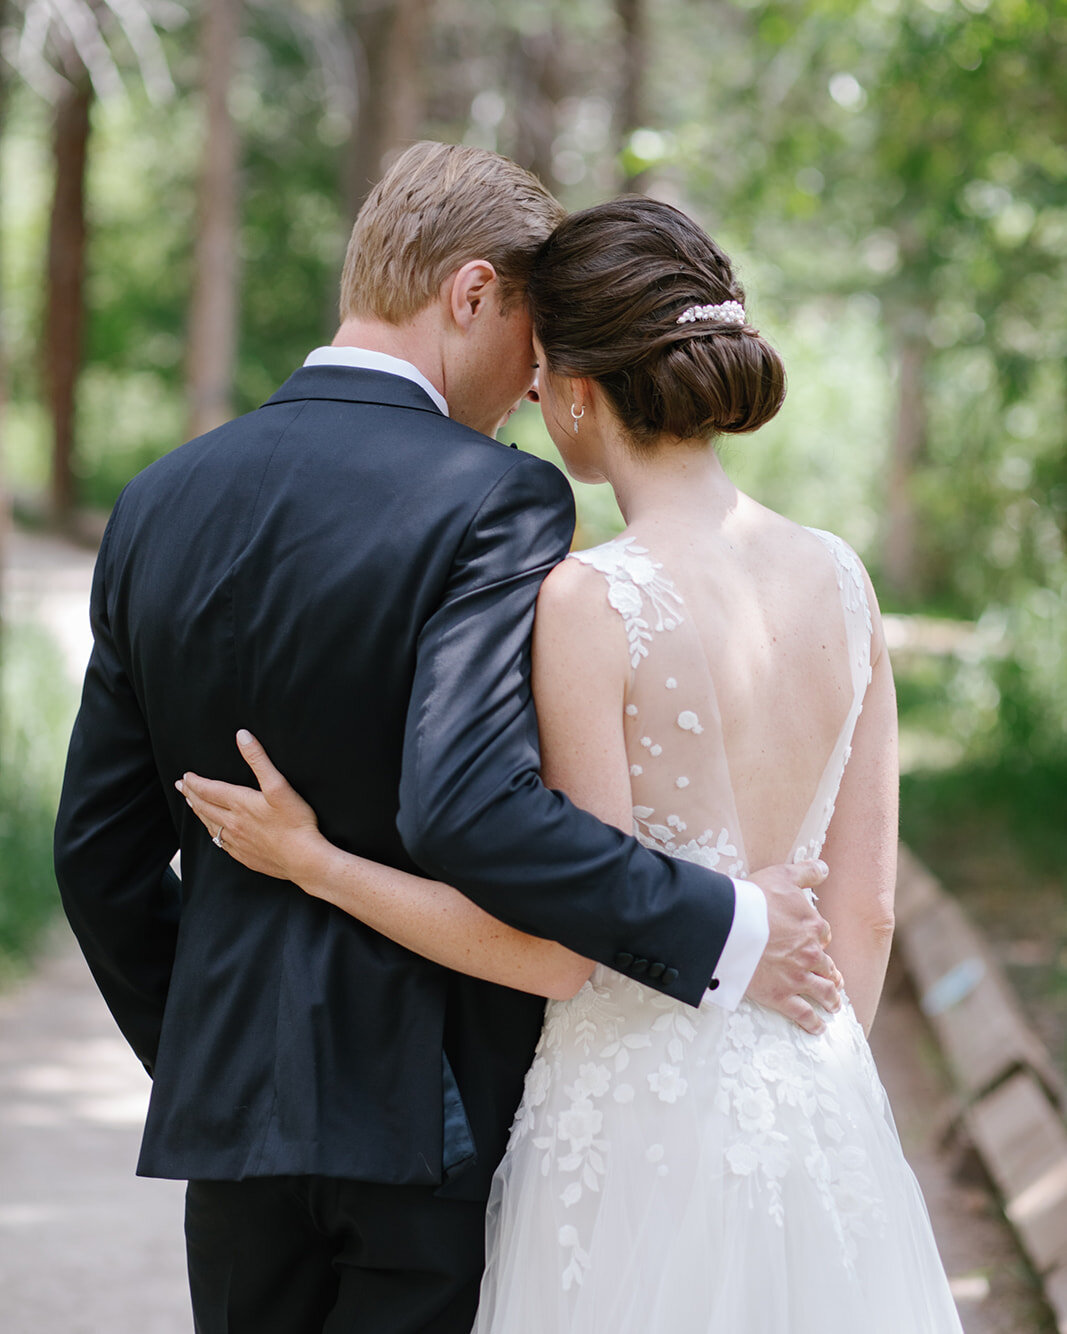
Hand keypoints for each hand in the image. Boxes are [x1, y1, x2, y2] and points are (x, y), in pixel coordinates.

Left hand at [176, 730, 320, 880]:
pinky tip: (214, 833)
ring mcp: (237, 841)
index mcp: (240, 804)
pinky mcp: (244, 856)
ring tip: (192, 805)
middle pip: (205, 806)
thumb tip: (242, 736)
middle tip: (181, 787)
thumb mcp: (278, 785)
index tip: (186, 776)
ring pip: (210, 825)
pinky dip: (212, 833)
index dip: (195, 782)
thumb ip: (259, 759)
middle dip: (191, 795)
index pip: (209, 790)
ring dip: (199, 813)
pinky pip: (221, 843)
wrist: (303, 859)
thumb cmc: (295, 822)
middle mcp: (233, 823)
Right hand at [746, 860, 841, 1035]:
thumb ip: (807, 872)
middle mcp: (811, 955)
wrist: (732, 927)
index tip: (817, 943)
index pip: (823, 935)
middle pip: (827, 966)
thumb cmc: (755, 898)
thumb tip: (824, 868)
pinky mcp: (781, 996)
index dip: (819, 939)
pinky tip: (819, 1028)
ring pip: (822, 992)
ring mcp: (797, 977)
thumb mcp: (783, 875)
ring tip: (834, 1005)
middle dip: (831, 974)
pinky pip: (803, 1014)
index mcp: (814, 927)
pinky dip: (813, 1023)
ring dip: (831, 999)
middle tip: (834, 981)